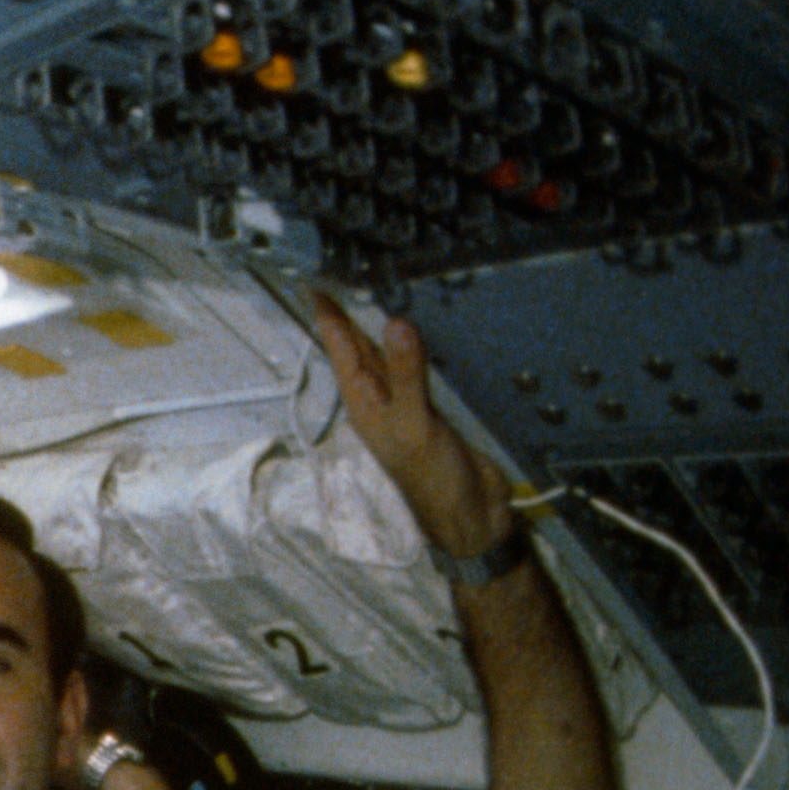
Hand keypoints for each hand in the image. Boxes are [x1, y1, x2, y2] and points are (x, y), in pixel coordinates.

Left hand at [313, 293, 508, 561]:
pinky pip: (420, 366)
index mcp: (366, 405)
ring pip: (390, 356)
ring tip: (379, 288)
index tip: (316, 285)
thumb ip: (406, 375)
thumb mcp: (415, 424)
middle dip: (352, 314)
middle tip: (344, 273)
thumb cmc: (433, 480)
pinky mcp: (437, 408)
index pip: (342, 351)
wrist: (472, 516)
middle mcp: (382, 401)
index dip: (329, 318)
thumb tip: (396, 325)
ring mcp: (409, 404)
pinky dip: (418, 345)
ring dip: (383, 326)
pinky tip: (423, 328)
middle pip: (362, 349)